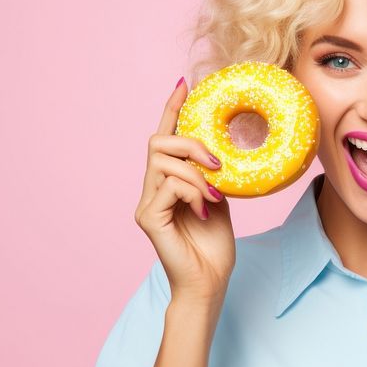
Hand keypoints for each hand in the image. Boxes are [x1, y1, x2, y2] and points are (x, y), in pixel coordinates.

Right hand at [134, 77, 235, 302]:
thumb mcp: (219, 199)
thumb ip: (212, 174)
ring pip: (163, 160)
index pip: (166, 136)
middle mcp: (152, 188)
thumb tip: (220, 149)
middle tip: (218, 163)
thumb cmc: (213, 246)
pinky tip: (205, 210)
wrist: (209, 282)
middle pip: (159, 141)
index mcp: (168, 181)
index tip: (184, 83)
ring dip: (197, 172)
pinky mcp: (147, 217)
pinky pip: (169, 185)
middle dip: (191, 143)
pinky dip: (192, 191)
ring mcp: (146, 202)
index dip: (173, 108)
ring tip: (215, 194)